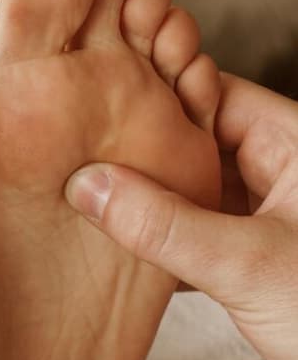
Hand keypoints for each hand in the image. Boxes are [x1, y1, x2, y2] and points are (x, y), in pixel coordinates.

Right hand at [65, 74, 297, 359]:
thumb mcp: (248, 265)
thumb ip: (165, 226)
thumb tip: (89, 186)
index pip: (214, 93)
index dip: (155, 94)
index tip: (95, 103)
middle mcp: (286, 170)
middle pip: (198, 139)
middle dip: (143, 149)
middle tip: (81, 155)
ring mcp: (273, 214)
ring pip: (196, 187)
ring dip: (150, 199)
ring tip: (90, 198)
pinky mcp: (259, 255)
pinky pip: (199, 229)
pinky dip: (163, 238)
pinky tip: (122, 247)